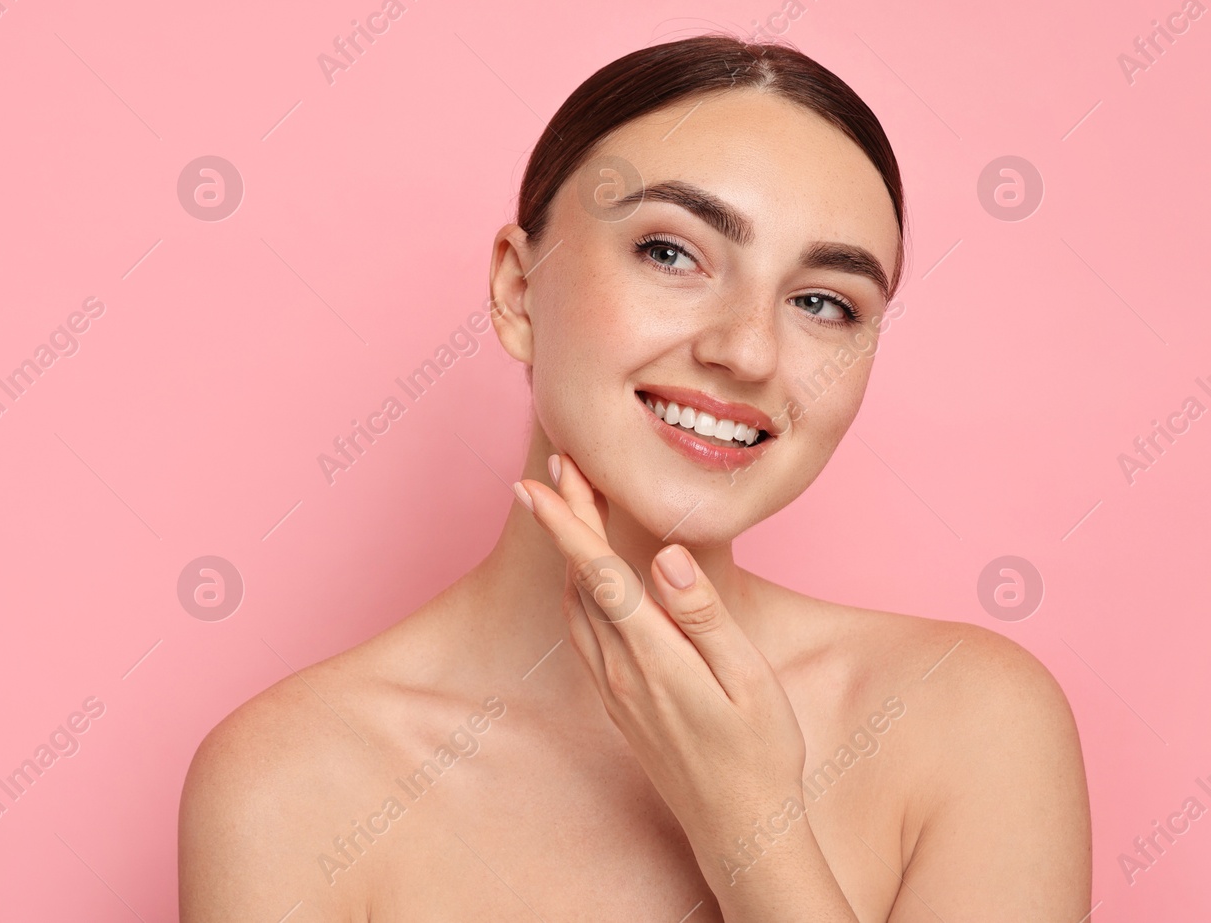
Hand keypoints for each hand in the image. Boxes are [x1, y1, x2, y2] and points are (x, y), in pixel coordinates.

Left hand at [515, 453, 809, 874]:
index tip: (539, 482)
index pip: (597, 574)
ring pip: (576, 607)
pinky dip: (580, 590)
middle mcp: (621, 672)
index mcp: (653, 657)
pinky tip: (589, 576)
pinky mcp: (618, 704)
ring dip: (570, 553)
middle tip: (556, 468)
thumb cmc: (760, 754)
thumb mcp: (747, 681)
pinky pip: (585, 635)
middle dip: (565, 520)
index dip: (567, 523)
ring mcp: (615, 690)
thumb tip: (663, 556)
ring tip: (571, 505)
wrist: (739, 830)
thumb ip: (702, 615)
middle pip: (579, 580)